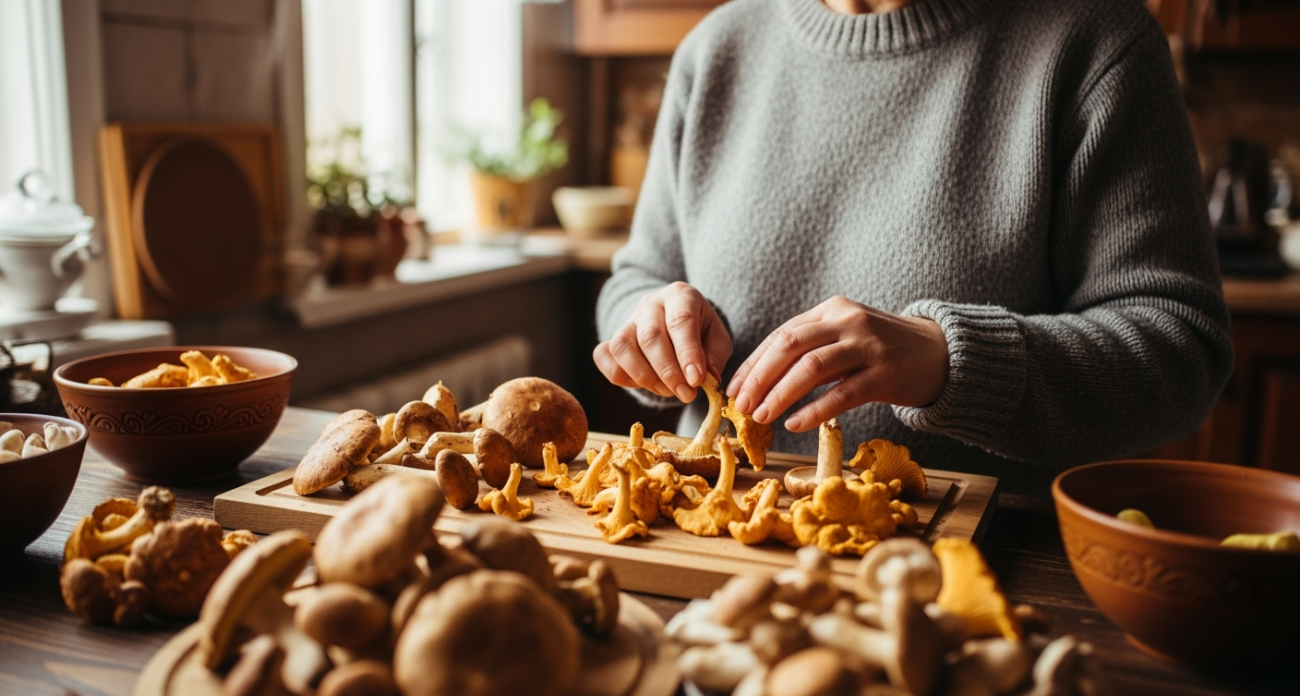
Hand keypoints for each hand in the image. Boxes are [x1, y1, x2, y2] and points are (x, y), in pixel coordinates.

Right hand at [593, 282, 731, 401]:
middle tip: (687, 394)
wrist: (676, 324)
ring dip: (646, 377)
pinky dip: (624, 378)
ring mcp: (627, 321)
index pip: (681, 321)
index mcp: (680, 295)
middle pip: (650, 337)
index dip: (687, 353)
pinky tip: (647, 385)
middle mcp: (650, 304)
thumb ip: (714, 356)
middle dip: (669, 372)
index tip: (696, 380)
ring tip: (668, 391)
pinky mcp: (610, 339)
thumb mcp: (717, 339)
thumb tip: (707, 377)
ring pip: (623, 348)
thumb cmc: (700, 332)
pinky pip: (606, 358)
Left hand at [727, 296, 948, 431]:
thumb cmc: (882, 350)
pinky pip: (842, 393)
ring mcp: (867, 345)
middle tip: (741, 405)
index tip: (733, 389)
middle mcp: (847, 321)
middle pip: (789, 346)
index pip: (781, 335)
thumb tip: (760, 382)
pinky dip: (814, 410)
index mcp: (831, 310)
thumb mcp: (844, 338)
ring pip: (811, 368)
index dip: (753, 364)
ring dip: (780, 394)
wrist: (939, 352)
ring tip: (762, 417)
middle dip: (760, 377)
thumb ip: (810, 350)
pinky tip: (795, 424)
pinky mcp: (885, 373)